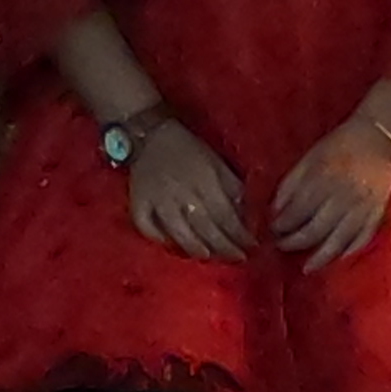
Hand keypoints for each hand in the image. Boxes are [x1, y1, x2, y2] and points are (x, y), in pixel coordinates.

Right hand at [124, 121, 250, 262]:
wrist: (150, 133)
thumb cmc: (188, 147)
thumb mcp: (216, 161)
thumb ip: (231, 186)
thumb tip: (246, 213)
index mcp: (204, 180)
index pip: (226, 215)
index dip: (240, 234)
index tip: (252, 245)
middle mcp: (182, 193)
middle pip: (206, 228)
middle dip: (224, 247)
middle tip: (237, 258)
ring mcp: (158, 199)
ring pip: (179, 232)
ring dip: (196, 248)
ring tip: (208, 256)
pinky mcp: (138, 201)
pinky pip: (147, 226)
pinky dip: (158, 238)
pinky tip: (170, 245)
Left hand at [269, 112, 390, 271]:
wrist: (378, 139)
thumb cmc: (338, 145)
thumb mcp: (309, 157)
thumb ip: (291, 183)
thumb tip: (275, 210)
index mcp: (323, 179)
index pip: (297, 211)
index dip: (282, 224)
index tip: (272, 230)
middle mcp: (342, 196)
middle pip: (315, 230)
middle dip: (295, 242)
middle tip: (282, 247)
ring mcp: (362, 208)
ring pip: (338, 241)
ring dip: (319, 257)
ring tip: (306, 267)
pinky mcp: (377, 214)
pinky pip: (361, 240)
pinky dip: (348, 252)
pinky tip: (336, 260)